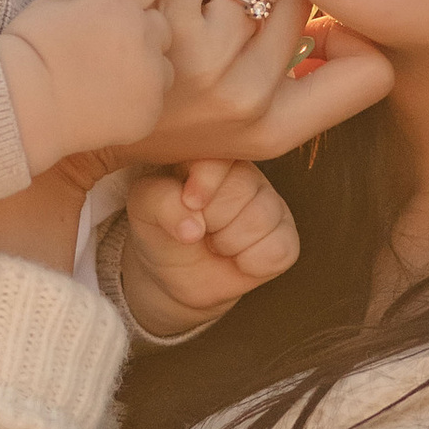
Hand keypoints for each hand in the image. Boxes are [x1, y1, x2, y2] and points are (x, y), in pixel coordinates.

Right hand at [0, 0, 186, 169]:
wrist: (22, 106)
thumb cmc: (26, 52)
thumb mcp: (52, 5)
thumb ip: (87, 1)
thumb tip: (100, 6)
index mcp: (117, 2)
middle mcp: (143, 34)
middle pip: (162, 26)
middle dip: (144, 31)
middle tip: (113, 47)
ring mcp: (150, 75)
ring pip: (164, 65)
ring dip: (146, 66)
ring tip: (111, 79)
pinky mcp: (149, 110)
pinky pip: (153, 98)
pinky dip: (138, 98)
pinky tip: (108, 103)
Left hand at [118, 160, 300, 338]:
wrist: (174, 275)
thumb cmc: (160, 230)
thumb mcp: (143, 210)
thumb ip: (162, 203)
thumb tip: (195, 227)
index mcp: (211, 152)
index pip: (222, 156)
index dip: (207, 182)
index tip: (190, 201)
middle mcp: (245, 172)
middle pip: (241, 190)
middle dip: (212, 220)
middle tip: (199, 227)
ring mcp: (270, 202)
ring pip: (260, 220)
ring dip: (228, 243)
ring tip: (214, 242)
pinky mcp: (285, 236)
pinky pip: (279, 250)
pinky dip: (252, 263)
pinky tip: (237, 258)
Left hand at [124, 0, 393, 168]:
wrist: (58, 112)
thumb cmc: (150, 108)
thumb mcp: (228, 126)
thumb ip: (286, 86)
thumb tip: (341, 30)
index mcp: (271, 131)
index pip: (369, 75)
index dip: (354, 34)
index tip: (317, 27)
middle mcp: (247, 100)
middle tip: (216, 9)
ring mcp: (206, 61)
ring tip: (175, 5)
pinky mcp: (164, 19)